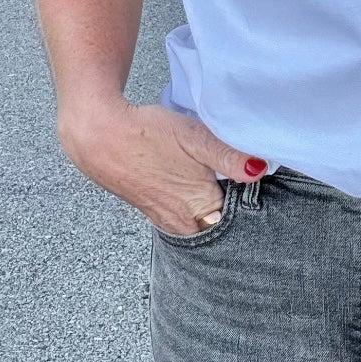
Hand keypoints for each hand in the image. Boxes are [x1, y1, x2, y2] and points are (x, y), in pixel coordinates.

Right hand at [59, 100, 268, 236]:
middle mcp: (183, 224)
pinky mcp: (152, 212)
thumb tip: (261, 169)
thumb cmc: (147, 135)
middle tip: (241, 185)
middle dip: (234, 211)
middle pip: (221, 226)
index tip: (260, 187)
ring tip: (219, 184)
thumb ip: (230, 156)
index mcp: (200, 209)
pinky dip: (193, 206)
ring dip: (213, 208)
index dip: (251, 202)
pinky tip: (193, 185)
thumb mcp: (196, 138)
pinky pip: (183, 217)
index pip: (239, 219)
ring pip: (201, 222)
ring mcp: (165, 220)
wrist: (99, 136)